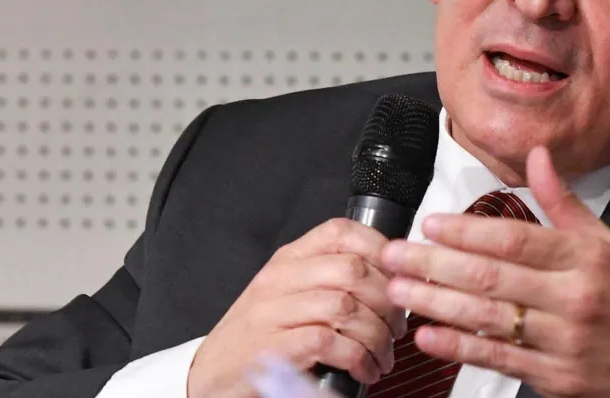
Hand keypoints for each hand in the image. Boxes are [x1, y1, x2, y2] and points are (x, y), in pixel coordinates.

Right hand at [188, 218, 407, 397]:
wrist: (209, 379)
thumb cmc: (257, 340)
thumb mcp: (288, 298)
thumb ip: (328, 281)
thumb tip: (390, 280)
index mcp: (287, 261)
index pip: (340, 232)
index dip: (380, 248)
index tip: (400, 276)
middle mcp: (279, 281)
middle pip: (352, 270)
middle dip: (387, 301)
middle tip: (396, 328)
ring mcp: (273, 314)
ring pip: (347, 307)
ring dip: (377, 336)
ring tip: (382, 356)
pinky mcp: (273, 349)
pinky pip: (330, 342)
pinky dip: (358, 358)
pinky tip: (364, 371)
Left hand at [379, 146, 609, 397]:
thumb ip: (564, 201)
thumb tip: (538, 154)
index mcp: (588, 257)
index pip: (516, 238)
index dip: (468, 231)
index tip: (430, 223)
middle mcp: (575, 297)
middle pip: (492, 278)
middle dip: (435, 265)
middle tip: (395, 255)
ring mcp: (565, 341)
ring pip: (489, 319)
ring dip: (436, 304)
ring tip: (398, 291)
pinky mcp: (558, 377)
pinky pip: (499, 358)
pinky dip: (460, 347)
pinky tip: (429, 334)